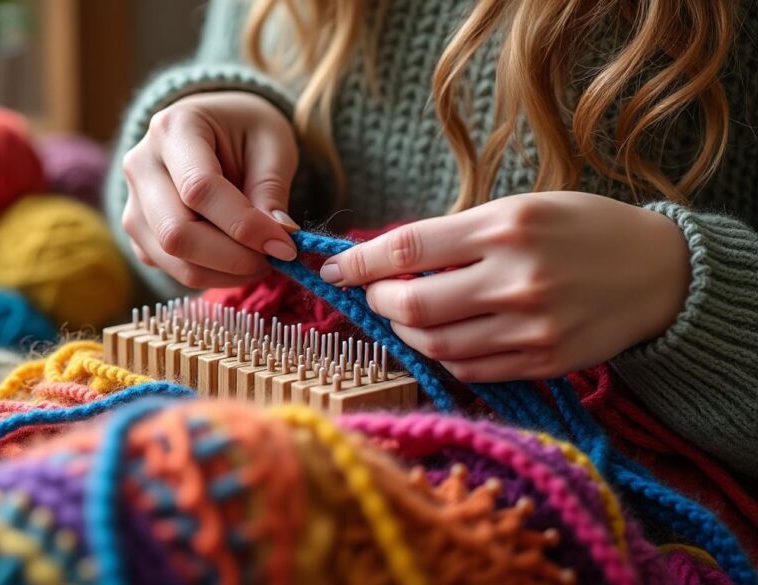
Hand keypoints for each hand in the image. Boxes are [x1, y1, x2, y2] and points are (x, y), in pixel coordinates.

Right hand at [121, 91, 299, 288]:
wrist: (214, 129)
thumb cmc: (246, 131)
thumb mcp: (272, 144)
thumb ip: (271, 191)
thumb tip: (277, 242)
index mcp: (173, 128)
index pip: (199, 188)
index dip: (244, 224)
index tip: (285, 245)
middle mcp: (141, 166)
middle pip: (176, 232)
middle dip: (233, 257)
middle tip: (275, 259)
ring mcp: (133, 203)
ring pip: (172, 259)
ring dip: (224, 272)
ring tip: (261, 261)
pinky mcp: (138, 233)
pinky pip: (171, 269)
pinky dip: (211, 275)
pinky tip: (238, 261)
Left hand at [320, 192, 691, 381]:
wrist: (659, 273)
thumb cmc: (583, 230)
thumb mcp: (522, 208)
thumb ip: (457, 235)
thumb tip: (389, 259)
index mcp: (505, 226)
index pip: (407, 248)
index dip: (358, 261)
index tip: (334, 268)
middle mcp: (515, 278)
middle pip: (412, 305)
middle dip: (378, 302)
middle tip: (375, 294)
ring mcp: (529, 327)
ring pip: (434, 345)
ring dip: (404, 333)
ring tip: (405, 316)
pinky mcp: (541, 363)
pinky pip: (468, 369)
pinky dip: (440, 355)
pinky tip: (440, 338)